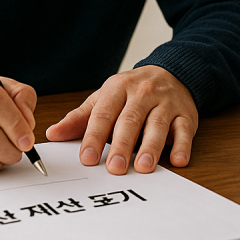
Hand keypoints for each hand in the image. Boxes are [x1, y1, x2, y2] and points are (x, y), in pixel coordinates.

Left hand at [45, 65, 197, 174]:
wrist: (173, 71)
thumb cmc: (133, 91)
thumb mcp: (105, 98)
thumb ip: (80, 118)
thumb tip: (53, 134)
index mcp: (118, 88)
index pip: (104, 113)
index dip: (94, 136)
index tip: (87, 158)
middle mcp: (143, 93)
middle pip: (131, 120)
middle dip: (122, 145)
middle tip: (114, 168)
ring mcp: (166, 102)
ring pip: (158, 124)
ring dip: (151, 146)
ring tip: (143, 167)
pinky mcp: (186, 114)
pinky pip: (185, 129)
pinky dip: (183, 145)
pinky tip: (178, 160)